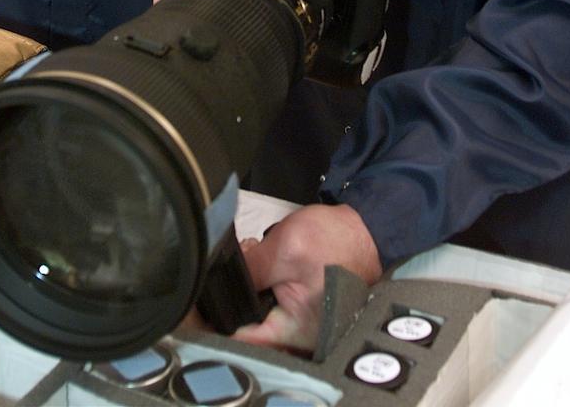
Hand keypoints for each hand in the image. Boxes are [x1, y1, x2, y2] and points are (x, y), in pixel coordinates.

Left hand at [233, 204, 382, 353]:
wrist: (365, 229)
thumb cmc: (336, 241)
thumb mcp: (287, 248)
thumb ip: (252, 267)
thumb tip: (224, 276)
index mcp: (295, 331)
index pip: (244, 339)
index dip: (221, 319)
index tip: (204, 303)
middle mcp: (298, 334)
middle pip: (249, 323)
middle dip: (237, 293)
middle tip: (240, 263)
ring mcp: (300, 321)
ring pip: (259, 308)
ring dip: (251, 284)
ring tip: (256, 255)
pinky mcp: (302, 306)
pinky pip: (272, 300)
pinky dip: (264, 281)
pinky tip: (266, 261)